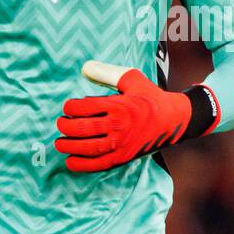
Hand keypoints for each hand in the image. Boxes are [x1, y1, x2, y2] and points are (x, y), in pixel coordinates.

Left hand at [54, 61, 218, 172]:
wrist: (173, 119)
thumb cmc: (149, 97)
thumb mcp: (131, 78)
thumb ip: (107, 72)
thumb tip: (85, 67)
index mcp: (118, 105)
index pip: (84, 107)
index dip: (70, 108)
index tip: (67, 108)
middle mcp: (118, 126)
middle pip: (82, 128)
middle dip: (65, 127)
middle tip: (60, 124)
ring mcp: (121, 144)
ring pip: (87, 148)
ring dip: (69, 146)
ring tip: (59, 143)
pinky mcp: (123, 157)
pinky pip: (98, 164)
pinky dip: (82, 165)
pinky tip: (70, 161)